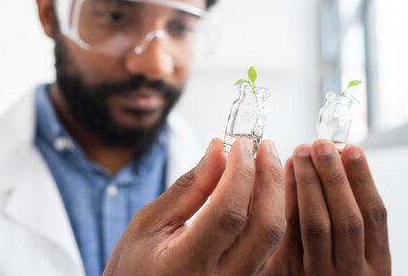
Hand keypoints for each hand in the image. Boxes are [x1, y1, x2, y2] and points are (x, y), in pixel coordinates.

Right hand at [103, 137, 285, 275]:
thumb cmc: (133, 267)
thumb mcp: (148, 224)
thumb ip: (188, 188)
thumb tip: (218, 151)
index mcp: (186, 266)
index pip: (229, 213)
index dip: (240, 172)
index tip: (241, 144)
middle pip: (266, 227)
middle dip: (270, 179)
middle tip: (263, 147)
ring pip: (273, 237)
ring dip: (274, 193)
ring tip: (263, 161)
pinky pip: (268, 245)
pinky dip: (268, 211)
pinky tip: (259, 188)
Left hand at [263, 139, 390, 274]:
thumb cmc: (338, 271)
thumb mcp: (361, 255)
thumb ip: (355, 217)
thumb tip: (342, 159)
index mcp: (377, 267)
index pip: (374, 215)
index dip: (363, 179)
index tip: (351, 148)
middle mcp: (351, 274)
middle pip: (345, 217)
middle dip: (332, 176)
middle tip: (321, 144)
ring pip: (315, 223)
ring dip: (307, 183)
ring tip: (300, 153)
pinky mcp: (287, 273)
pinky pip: (286, 232)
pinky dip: (285, 200)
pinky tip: (280, 176)